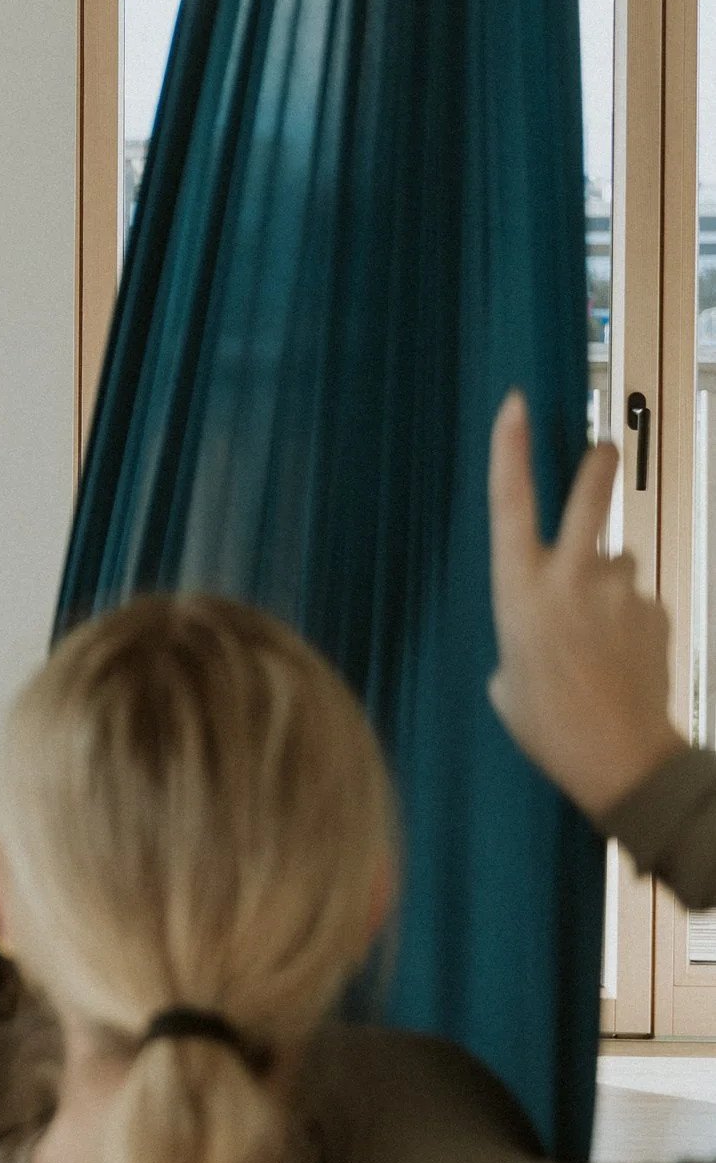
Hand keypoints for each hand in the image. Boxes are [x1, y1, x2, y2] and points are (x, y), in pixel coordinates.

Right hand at [487, 392, 682, 823]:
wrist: (621, 759)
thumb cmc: (547, 724)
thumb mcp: (506, 676)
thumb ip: (521, 631)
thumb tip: (546, 616)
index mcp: (519, 589)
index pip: (510, 501)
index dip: (511, 447)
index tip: (516, 403)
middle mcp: (571, 578)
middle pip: (590, 496)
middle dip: (599, 463)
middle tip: (607, 446)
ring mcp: (619, 591)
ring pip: (616, 564)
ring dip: (609, 585)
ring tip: (602, 640)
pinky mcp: (655, 610)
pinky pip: (637, 601)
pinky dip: (630, 621)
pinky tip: (623, 661)